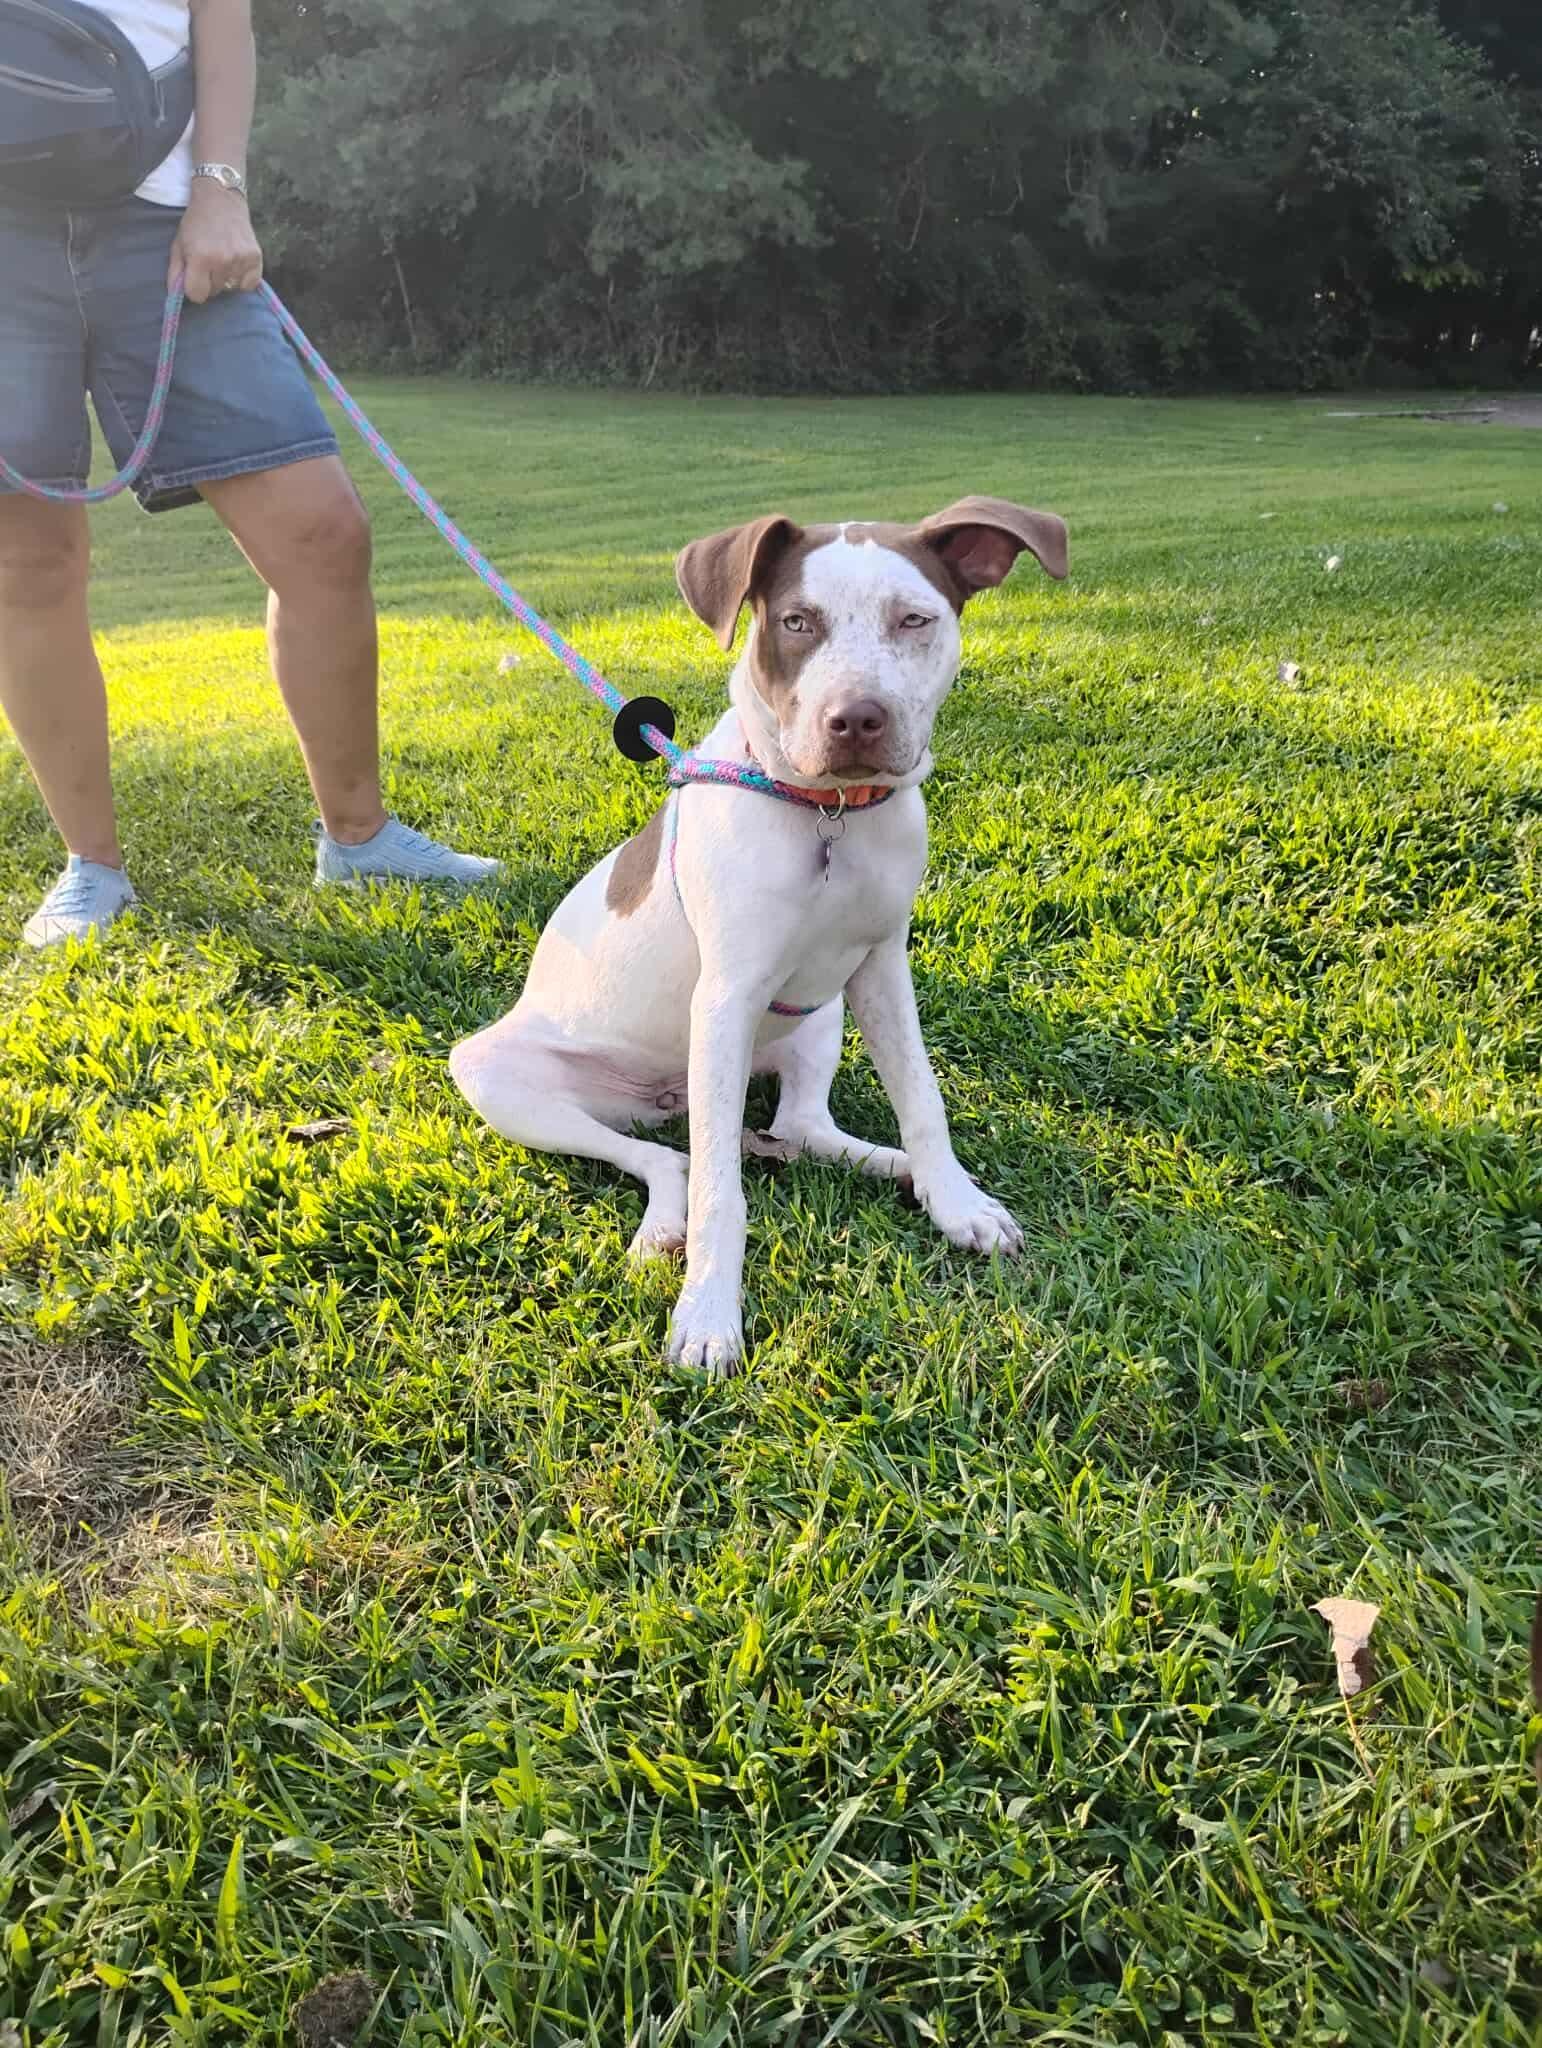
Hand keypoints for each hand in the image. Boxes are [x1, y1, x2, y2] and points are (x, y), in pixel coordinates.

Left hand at [169, 184, 262, 302]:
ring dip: (226, 280)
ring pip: (231, 289)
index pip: (197, 295)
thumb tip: (176, 296)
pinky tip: (236, 265)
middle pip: (215, 292)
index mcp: (200, 258)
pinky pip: (248, 285)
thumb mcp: (178, 245)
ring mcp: (241, 260)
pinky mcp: (256, 258)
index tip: (195, 278)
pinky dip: (242, 280)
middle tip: (209, 262)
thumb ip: (176, 273)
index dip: (194, 289)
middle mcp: (222, 261)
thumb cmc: (196, 223)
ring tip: (223, 260)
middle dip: (210, 282)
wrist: (220, 199)